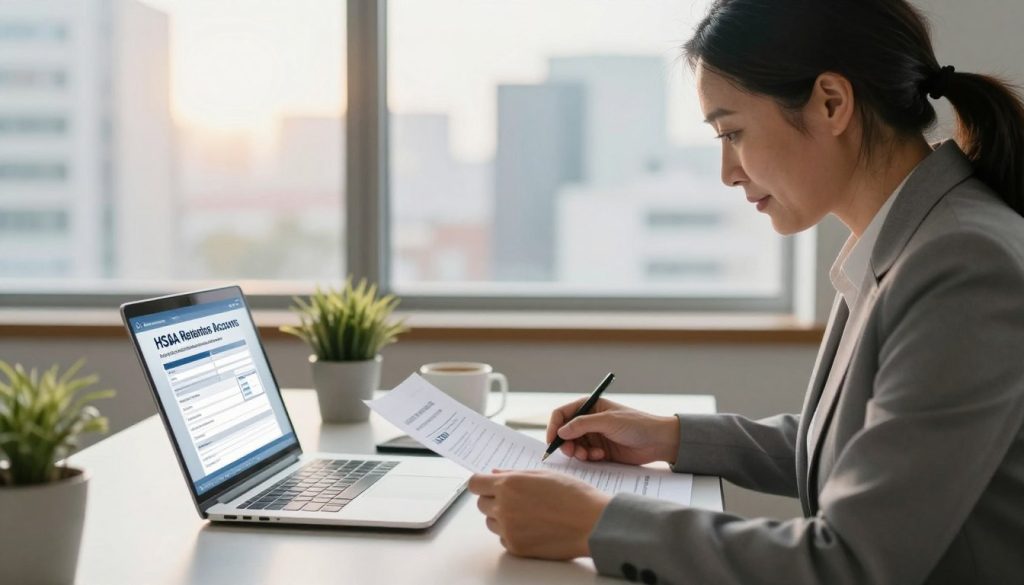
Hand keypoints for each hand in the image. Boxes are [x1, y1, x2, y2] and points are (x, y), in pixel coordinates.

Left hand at [468, 470, 611, 559]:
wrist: (592, 523)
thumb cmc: (573, 495)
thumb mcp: (544, 474)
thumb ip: (514, 474)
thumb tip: (494, 473)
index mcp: (508, 485)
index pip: (474, 484)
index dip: (481, 483)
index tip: (488, 484)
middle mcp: (504, 507)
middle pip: (481, 504)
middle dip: (494, 499)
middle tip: (517, 499)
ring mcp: (508, 529)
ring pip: (491, 522)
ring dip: (502, 517)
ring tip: (529, 513)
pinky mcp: (516, 547)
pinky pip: (503, 538)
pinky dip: (513, 533)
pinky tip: (534, 527)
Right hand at [547, 398, 679, 464]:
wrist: (658, 442)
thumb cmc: (636, 424)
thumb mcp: (608, 421)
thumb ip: (582, 425)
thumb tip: (560, 432)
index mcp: (589, 406)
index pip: (562, 414)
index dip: (554, 426)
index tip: (552, 440)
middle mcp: (589, 420)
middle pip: (565, 432)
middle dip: (566, 443)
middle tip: (572, 452)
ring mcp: (594, 436)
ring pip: (574, 446)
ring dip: (578, 452)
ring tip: (589, 455)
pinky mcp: (600, 451)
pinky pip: (585, 456)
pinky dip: (588, 457)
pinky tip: (601, 456)